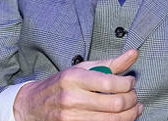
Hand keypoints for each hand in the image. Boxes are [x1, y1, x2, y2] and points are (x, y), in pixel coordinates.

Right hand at [13, 49, 141, 120]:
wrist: (33, 105)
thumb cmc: (61, 85)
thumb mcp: (81, 69)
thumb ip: (110, 64)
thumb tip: (133, 54)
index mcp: (73, 78)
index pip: (111, 84)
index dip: (128, 84)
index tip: (131, 82)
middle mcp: (71, 98)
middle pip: (116, 104)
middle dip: (132, 100)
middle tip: (134, 96)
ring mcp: (71, 117)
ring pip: (113, 120)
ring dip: (130, 114)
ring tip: (134, 108)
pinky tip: (121, 117)